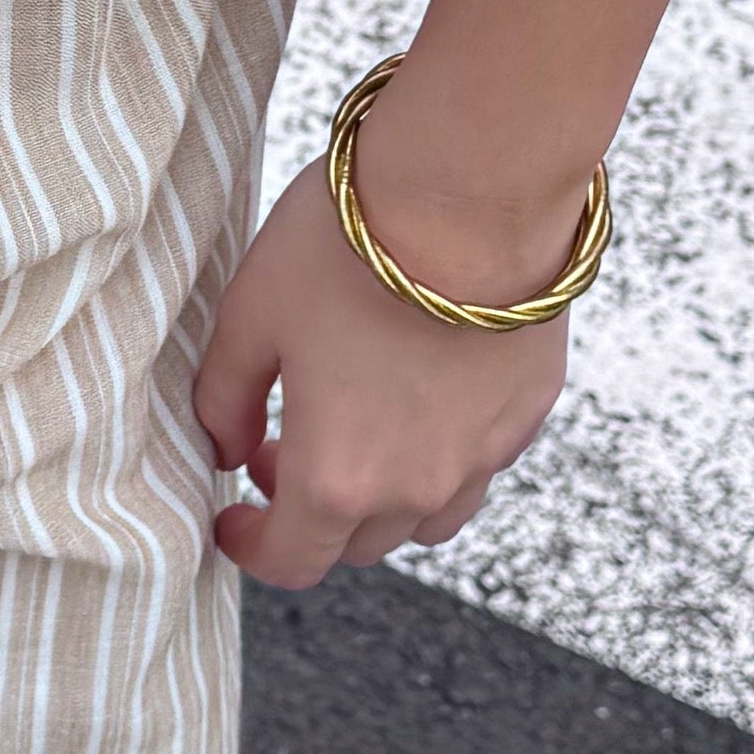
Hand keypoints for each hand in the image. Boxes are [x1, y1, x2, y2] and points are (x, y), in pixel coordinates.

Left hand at [189, 117, 585, 590]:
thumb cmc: (349, 249)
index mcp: (336, 477)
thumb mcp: (250, 315)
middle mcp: (416, 488)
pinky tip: (419, 395)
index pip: (291, 561)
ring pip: (425, 517)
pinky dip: (440, 453)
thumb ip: (226, 398)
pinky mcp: (526, 414)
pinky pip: (478, 463)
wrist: (473, 192)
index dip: (252, 548)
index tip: (233, 521)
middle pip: (357, 546)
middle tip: (278, 456)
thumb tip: (227, 448)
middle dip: (309, 516)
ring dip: (381, 499)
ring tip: (356, 433)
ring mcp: (482, 456)